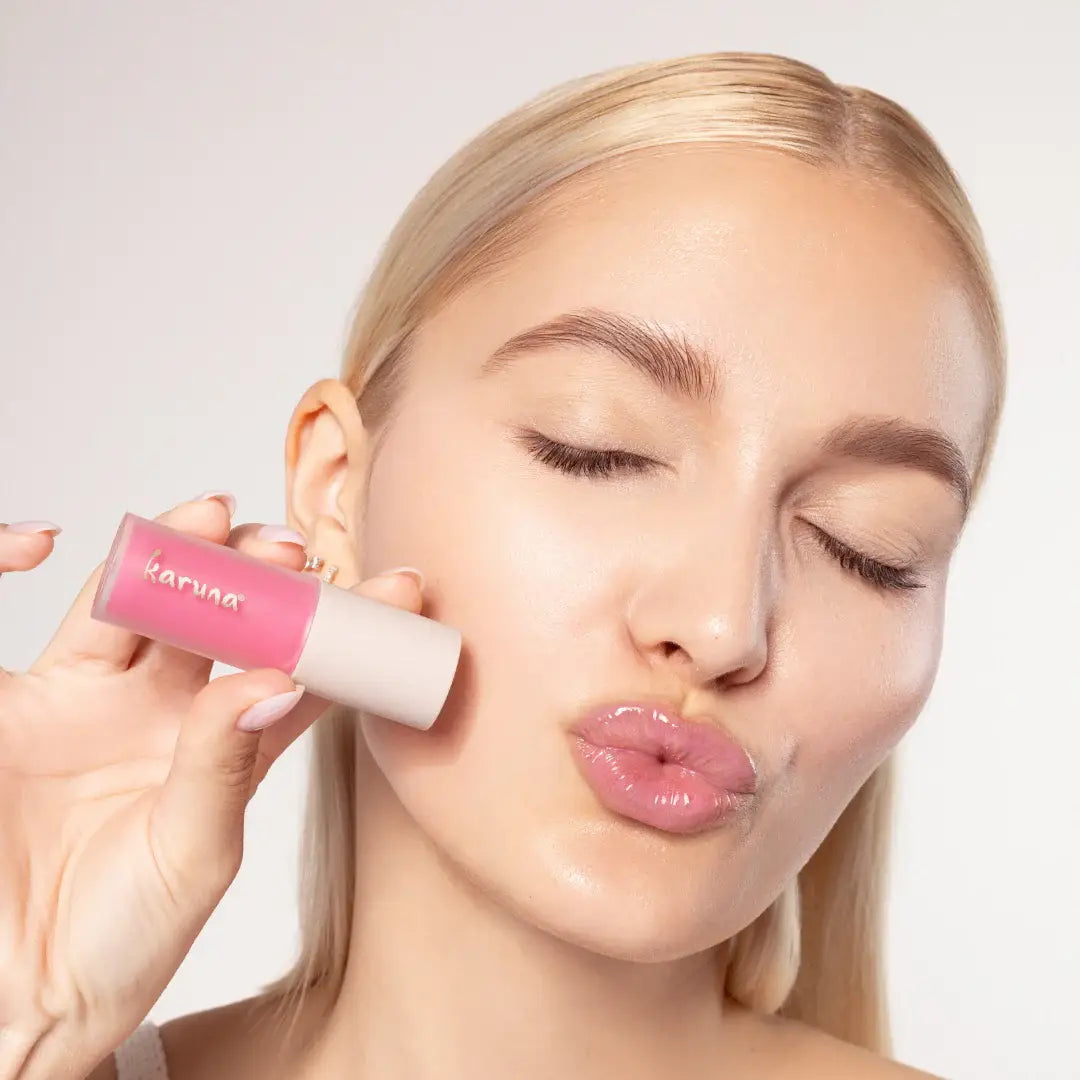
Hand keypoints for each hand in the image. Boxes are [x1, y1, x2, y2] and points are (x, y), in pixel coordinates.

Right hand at [0, 497, 422, 1078]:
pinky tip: (107, 546)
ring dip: (183, 555)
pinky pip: (68, 617)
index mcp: (229, 748)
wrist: (18, 994)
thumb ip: (225, 764)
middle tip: (290, 548)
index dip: (345, 630)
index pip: (299, 669)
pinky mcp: (27, 698)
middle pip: (223, 619)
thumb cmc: (119, 943)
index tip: (395, 592)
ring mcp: (99, 699)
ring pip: (150, 603)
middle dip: (258, 574)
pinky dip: (84, 575)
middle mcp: (171, 711)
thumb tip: (277, 677)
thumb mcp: (193, 855)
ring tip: (216, 519)